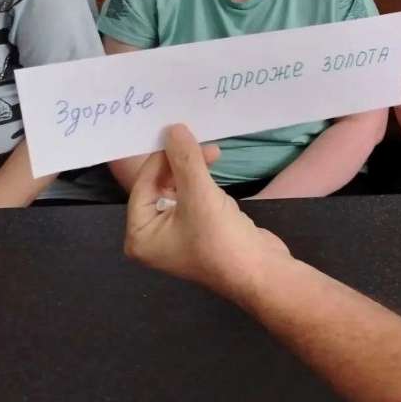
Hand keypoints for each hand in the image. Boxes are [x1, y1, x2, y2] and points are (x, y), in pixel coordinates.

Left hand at [124, 124, 287, 302]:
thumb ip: (184, 159)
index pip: (143, 185)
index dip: (162, 158)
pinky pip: (193, 200)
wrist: (261, 272)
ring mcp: (177, 237)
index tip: (182, 134)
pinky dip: (203, 184)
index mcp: (140, 236)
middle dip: (180, 164)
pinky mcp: (199, 233)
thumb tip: (173, 129)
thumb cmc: (220, 239)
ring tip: (214, 154)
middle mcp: (152, 238)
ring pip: (178, 191)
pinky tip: (216, 175)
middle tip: (204, 146)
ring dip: (194, 171)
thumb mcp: (200, 194)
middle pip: (159, 187)